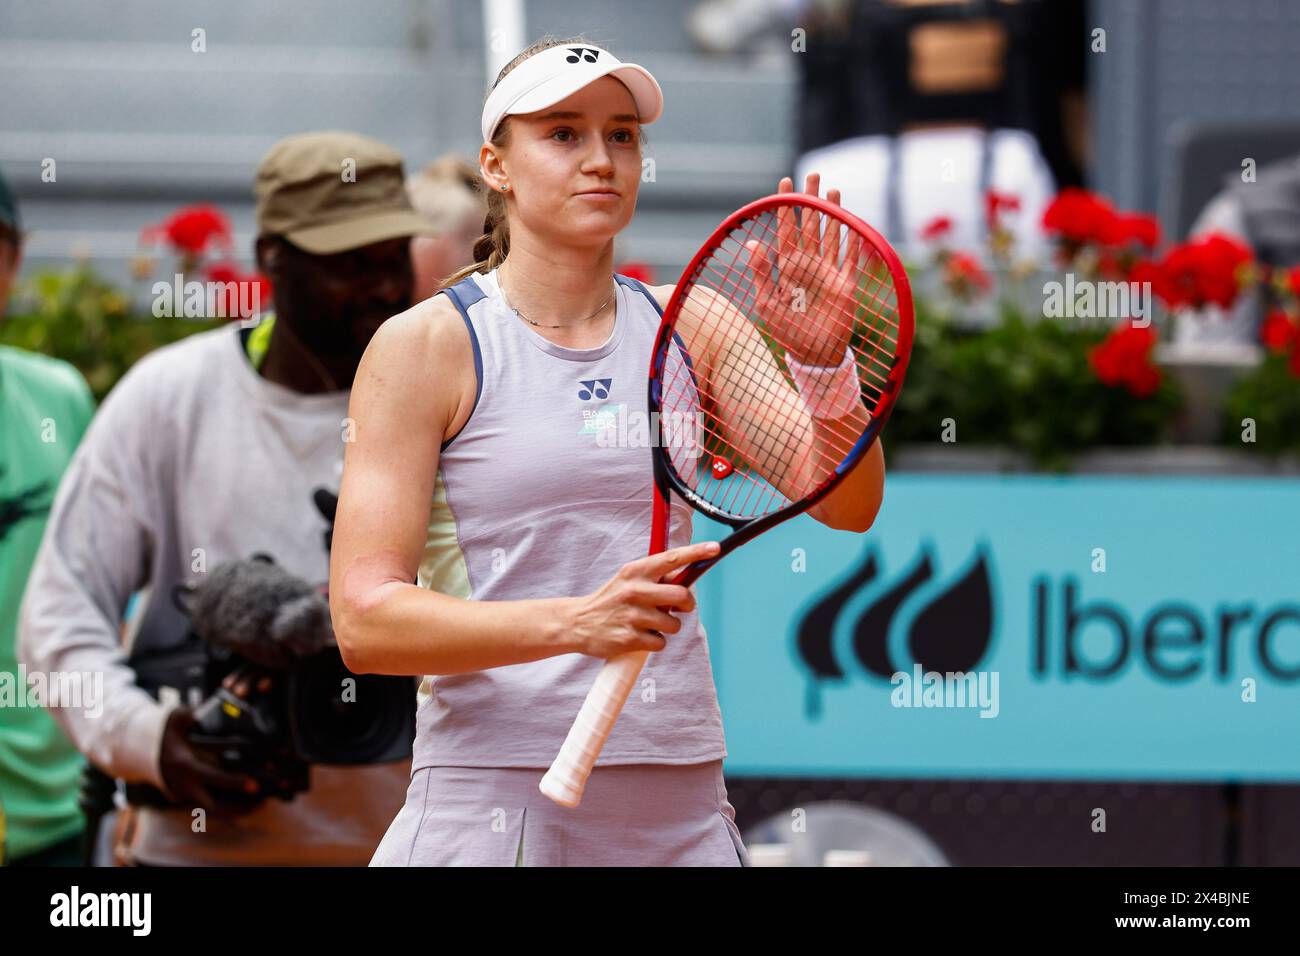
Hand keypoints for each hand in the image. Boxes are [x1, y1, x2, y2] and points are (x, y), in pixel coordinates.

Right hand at [158, 706, 263, 815]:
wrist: (146, 750)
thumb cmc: (169, 730)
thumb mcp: (179, 718)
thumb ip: (196, 714)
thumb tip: (221, 706)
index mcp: (184, 766)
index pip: (211, 778)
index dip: (234, 782)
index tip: (255, 785)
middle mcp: (184, 785)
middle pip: (213, 807)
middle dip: (239, 808)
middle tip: (264, 801)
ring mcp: (186, 795)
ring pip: (214, 812)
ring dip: (238, 810)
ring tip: (263, 803)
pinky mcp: (190, 798)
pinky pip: (212, 808)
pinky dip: (231, 807)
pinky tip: (252, 802)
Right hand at [567, 541, 719, 658]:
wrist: (578, 623)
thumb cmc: (612, 600)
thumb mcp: (629, 580)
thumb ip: (655, 578)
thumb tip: (687, 577)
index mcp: (636, 571)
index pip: (671, 558)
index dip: (696, 553)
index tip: (715, 548)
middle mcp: (635, 590)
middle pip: (681, 595)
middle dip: (687, 605)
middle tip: (679, 608)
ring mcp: (633, 615)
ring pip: (674, 624)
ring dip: (668, 627)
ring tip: (650, 624)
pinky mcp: (630, 638)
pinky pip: (661, 642)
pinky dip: (655, 642)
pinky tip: (640, 636)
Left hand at [745, 173, 860, 365]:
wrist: (813, 354)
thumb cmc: (786, 330)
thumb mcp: (766, 303)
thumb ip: (762, 273)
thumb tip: (752, 242)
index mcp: (788, 267)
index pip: (786, 230)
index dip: (785, 208)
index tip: (783, 184)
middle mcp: (808, 264)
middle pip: (810, 225)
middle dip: (810, 200)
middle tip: (812, 174)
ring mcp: (828, 271)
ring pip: (831, 234)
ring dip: (832, 213)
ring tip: (833, 190)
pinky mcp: (845, 283)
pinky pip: (850, 257)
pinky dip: (852, 240)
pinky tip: (852, 221)